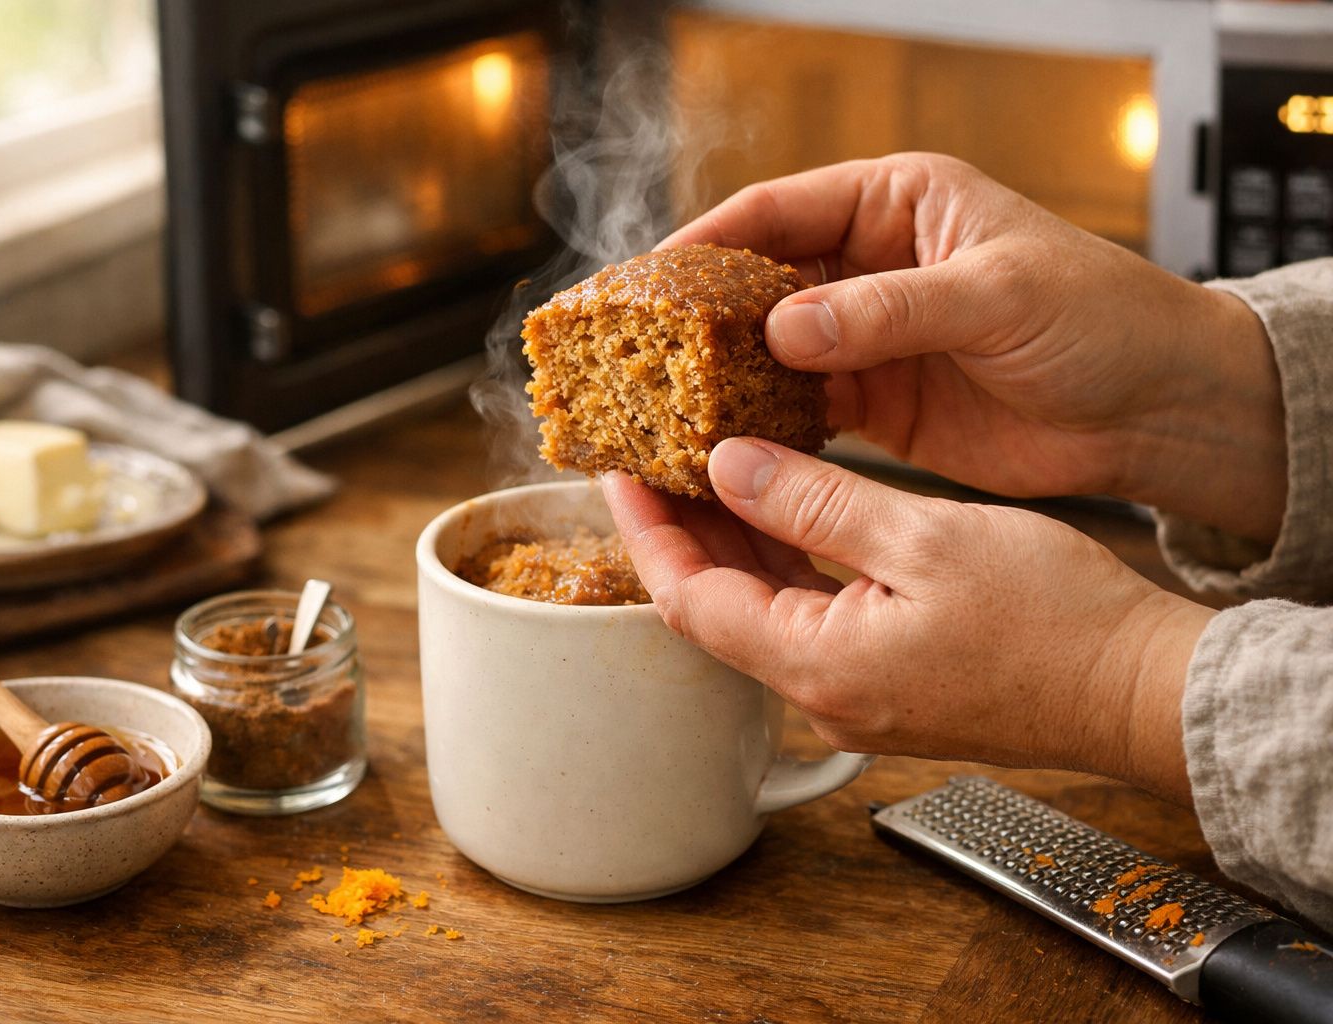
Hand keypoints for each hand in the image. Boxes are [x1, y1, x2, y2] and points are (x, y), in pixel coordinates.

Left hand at [602, 441, 1215, 802]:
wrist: (1140, 688)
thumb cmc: (1055, 620)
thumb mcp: (924, 537)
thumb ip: (815, 501)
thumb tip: (728, 466)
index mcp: (816, 666)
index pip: (688, 596)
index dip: (646, 529)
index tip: (620, 469)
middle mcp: (821, 694)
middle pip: (715, 604)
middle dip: (682, 527)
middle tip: (654, 452)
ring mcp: (852, 693)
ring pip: (761, 607)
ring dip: (733, 540)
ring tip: (705, 462)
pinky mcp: (885, 680)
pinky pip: (807, 615)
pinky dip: (786, 559)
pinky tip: (782, 505)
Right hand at [663, 154, 1285, 543]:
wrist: (1155, 409)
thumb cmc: (1101, 320)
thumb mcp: (998, 297)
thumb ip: (889, 310)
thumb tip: (783, 329)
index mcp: (897, 202)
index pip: (778, 209)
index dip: (706, 242)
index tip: (647, 279)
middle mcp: (870, 262)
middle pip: (757, 281)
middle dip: (697, 315)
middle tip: (632, 349)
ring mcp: (868, 334)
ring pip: (769, 349)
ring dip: (720, 375)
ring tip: (660, 403)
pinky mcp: (877, 400)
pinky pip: (800, 405)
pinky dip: (761, 423)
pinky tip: (720, 444)